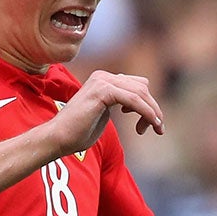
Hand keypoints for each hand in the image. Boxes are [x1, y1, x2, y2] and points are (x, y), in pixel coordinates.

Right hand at [40, 70, 164, 157]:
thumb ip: (117, 106)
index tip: (149, 125)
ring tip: (157, 128)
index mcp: (103, 80)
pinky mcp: (102, 91)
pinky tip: (151, 124)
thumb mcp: (103, 115)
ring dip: (153, 112)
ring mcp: (102, 82)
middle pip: (142, 87)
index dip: (148, 104)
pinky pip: (133, 100)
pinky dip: (146, 112)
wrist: (58, 138)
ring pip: (140, 92)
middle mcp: (103, 77)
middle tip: (158, 128)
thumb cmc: (78, 133)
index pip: (137, 85)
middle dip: (153, 108)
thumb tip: (135, 107)